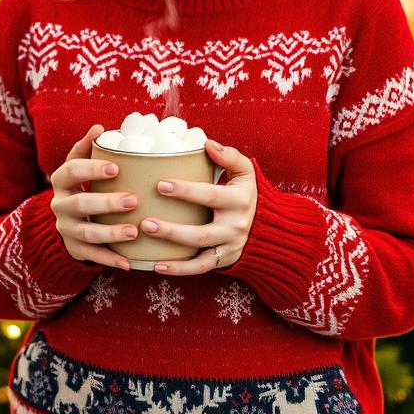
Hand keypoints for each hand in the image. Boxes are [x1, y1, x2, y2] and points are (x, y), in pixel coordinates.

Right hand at [50, 123, 137, 271]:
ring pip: (87, 233)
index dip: (91, 169)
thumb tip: (100, 127)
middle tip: (133, 200)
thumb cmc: (82, 186)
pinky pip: (91, 256)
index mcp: (61, 180)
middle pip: (80, 204)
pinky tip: (128, 262)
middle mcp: (60, 205)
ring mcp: (66, 228)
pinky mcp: (74, 249)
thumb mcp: (79, 166)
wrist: (67, 219)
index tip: (116, 167)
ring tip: (134, 231)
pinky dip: (110, 259)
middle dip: (107, 203)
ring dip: (111, 233)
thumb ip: (87, 147)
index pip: (71, 170)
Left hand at [141, 140, 256, 275]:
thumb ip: (229, 156)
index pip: (210, 196)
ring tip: (147, 238)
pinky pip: (201, 268)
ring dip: (172, 248)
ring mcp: (229, 246)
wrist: (267, 226)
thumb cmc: (245, 193)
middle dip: (172, 230)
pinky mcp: (224, 259)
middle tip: (145, 222)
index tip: (160, 185)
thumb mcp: (245, 172)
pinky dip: (180, 269)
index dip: (186, 191)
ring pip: (199, 252)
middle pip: (202, 232)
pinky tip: (157, 266)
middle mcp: (235, 226)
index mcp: (238, 201)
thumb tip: (207, 144)